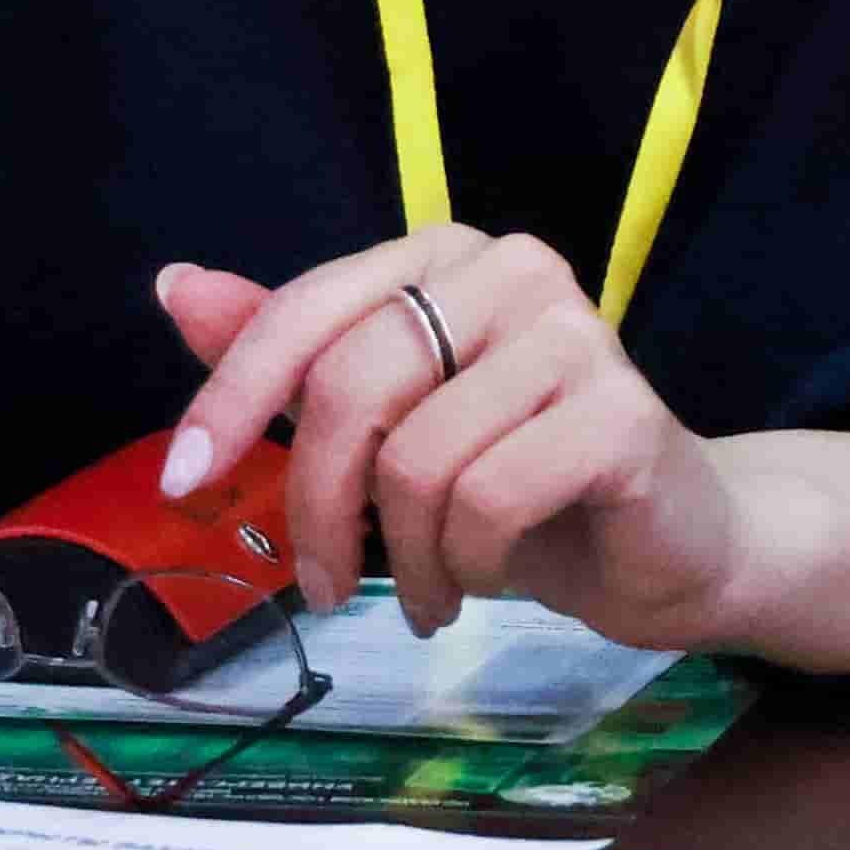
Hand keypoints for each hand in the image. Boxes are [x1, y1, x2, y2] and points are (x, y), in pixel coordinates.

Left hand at [153, 232, 752, 651]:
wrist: (673, 542)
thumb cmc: (522, 480)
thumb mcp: (388, 425)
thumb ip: (293, 359)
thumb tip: (176, 285)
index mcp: (446, 258)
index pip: (309, 308)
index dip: (231, 396)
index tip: (181, 480)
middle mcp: (514, 270)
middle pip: (353, 387)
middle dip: (316, 507)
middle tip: (325, 587)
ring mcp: (577, 336)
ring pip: (417, 461)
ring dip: (404, 558)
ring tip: (428, 591)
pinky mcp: (623, 414)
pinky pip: (488, 501)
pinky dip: (469, 564)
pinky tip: (490, 577)